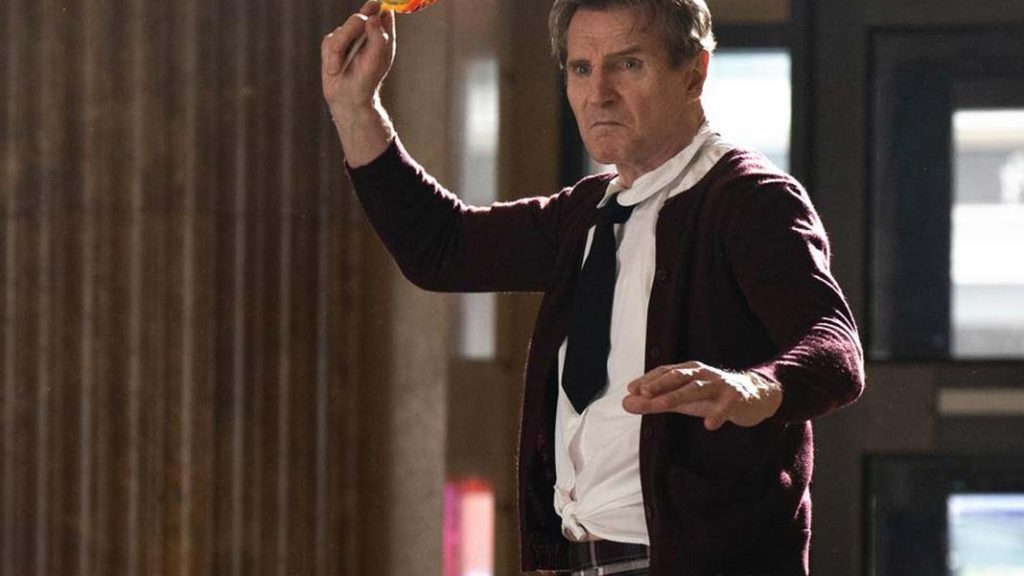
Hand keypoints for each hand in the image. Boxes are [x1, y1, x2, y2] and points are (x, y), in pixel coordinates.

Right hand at [321, 1, 396, 124]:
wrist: (347, 97)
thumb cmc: (367, 79)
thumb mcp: (377, 59)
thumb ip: (377, 37)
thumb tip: (374, 17)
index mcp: (381, 33)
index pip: (382, 10)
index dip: (378, 6)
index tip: (374, 5)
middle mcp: (365, 31)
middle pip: (359, 17)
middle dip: (354, 32)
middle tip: (353, 48)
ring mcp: (347, 35)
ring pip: (342, 30)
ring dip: (340, 50)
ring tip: (342, 66)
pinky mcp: (332, 42)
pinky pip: (329, 42)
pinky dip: (332, 57)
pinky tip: (336, 68)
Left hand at [622, 361, 781, 430]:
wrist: (754, 396)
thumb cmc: (712, 396)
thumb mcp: (682, 400)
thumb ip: (654, 402)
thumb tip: (624, 403)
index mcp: (689, 371)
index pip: (665, 372)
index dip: (648, 379)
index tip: (631, 389)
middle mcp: (703, 374)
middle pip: (679, 376)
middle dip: (660, 384)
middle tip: (642, 393)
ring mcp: (720, 385)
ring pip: (697, 388)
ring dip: (678, 396)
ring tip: (661, 405)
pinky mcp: (736, 398)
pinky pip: (726, 406)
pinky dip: (717, 413)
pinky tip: (709, 424)